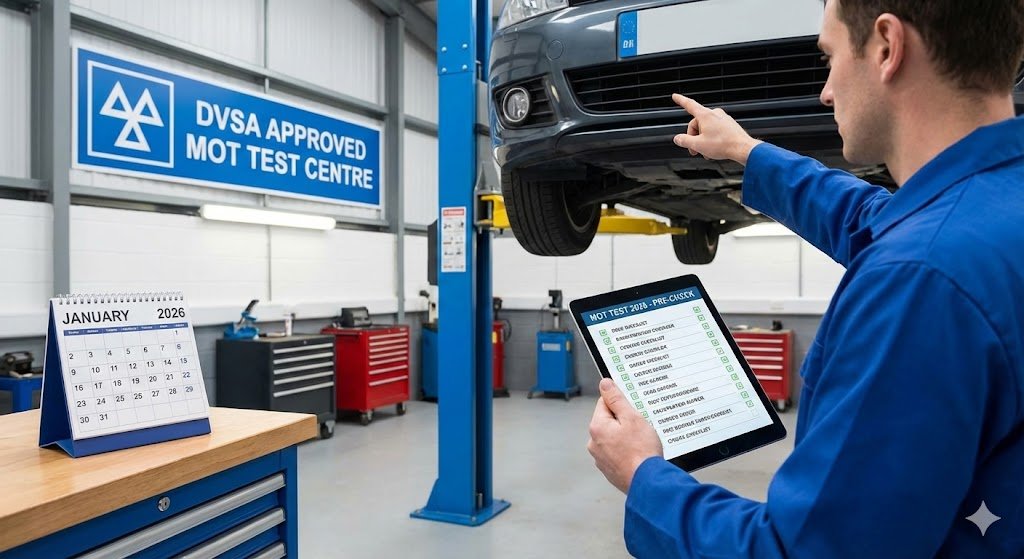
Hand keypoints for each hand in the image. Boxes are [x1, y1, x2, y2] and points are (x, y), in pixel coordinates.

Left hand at [588, 378, 662, 493]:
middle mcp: (594, 443)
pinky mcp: (609, 470)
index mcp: (597, 427)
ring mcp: (601, 458)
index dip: (621, 404)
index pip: (605, 403)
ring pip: (613, 438)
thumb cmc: (642, 452)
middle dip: (624, 422)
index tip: (633, 410)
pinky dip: (626, 452)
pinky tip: (638, 455)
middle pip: (609, 421)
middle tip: (640, 429)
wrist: (648, 483)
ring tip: (641, 444)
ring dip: (625, 438)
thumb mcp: (632, 417)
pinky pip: (617, 453)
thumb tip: (604, 384)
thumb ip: (616, 399)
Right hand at [671, 93, 762, 164]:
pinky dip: (711, 139)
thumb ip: (685, 141)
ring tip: (706, 152)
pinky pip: (715, 130)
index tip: (675, 96)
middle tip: (694, 150)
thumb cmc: (723, 145)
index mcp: (705, 116)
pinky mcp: (729, 125)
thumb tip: (677, 139)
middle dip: (693, 137)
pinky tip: (714, 149)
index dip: (681, 100)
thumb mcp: (698, 145)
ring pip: (706, 128)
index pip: (689, 105)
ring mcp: (723, 119)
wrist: (742, 148)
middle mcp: (715, 114)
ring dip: (703, 140)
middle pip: (697, 123)